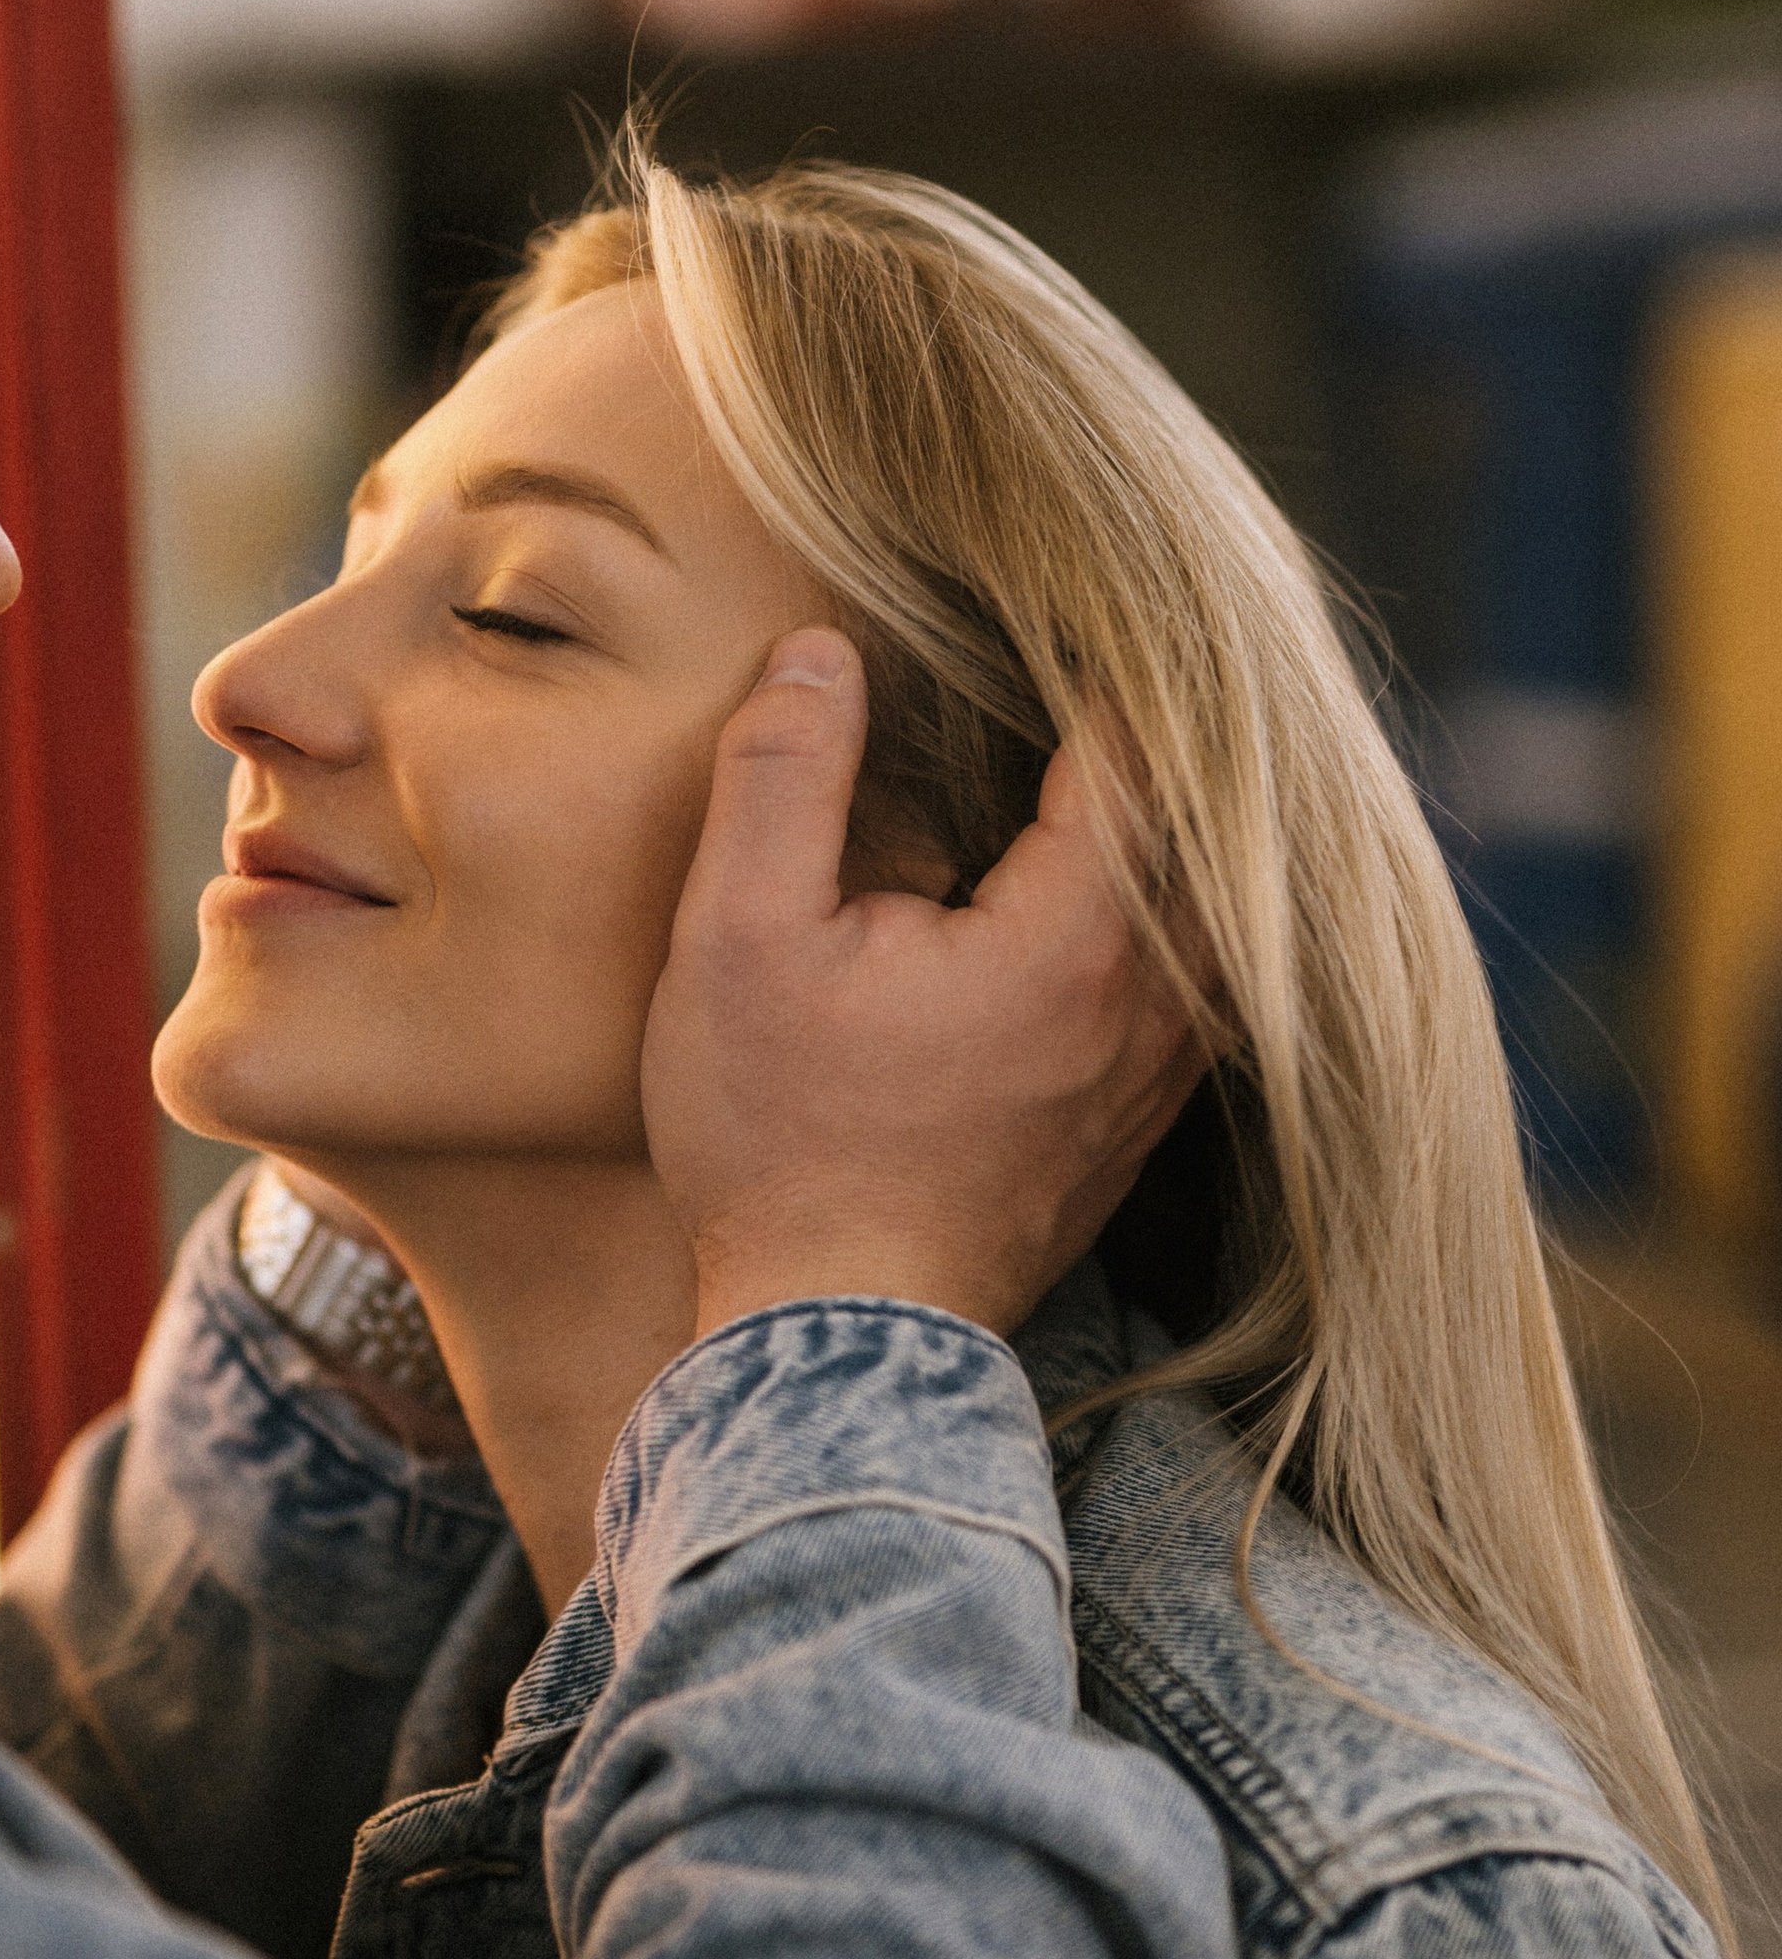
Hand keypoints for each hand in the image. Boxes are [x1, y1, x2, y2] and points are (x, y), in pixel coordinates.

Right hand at [642, 629, 1206, 1342]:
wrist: (837, 1342)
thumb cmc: (782, 1143)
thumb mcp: (738, 941)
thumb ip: (781, 778)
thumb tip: (822, 650)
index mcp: (1077, 935)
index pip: (1141, 747)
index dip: (1095, 665)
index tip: (1038, 616)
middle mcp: (1154, 1004)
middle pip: (1210, 827)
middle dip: (1157, 746)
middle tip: (1093, 673)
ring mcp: (1157, 1076)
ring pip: (1220, 916)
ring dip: (1173, 840)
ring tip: (1103, 778)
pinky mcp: (1135, 1128)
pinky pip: (1198, 992)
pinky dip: (1167, 925)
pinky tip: (1099, 902)